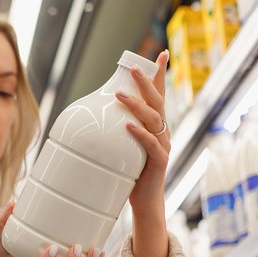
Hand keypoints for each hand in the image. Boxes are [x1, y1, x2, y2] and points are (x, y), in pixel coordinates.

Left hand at [116, 49, 170, 216]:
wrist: (144, 202)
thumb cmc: (131, 174)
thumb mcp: (123, 148)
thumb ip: (116, 132)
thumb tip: (94, 116)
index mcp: (156, 126)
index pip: (159, 96)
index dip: (160, 75)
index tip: (160, 54)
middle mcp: (163, 133)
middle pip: (158, 101)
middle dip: (147, 83)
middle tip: (133, 69)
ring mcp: (163, 146)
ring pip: (154, 119)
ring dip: (136, 105)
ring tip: (119, 95)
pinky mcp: (159, 162)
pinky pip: (151, 144)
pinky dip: (140, 134)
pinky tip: (128, 127)